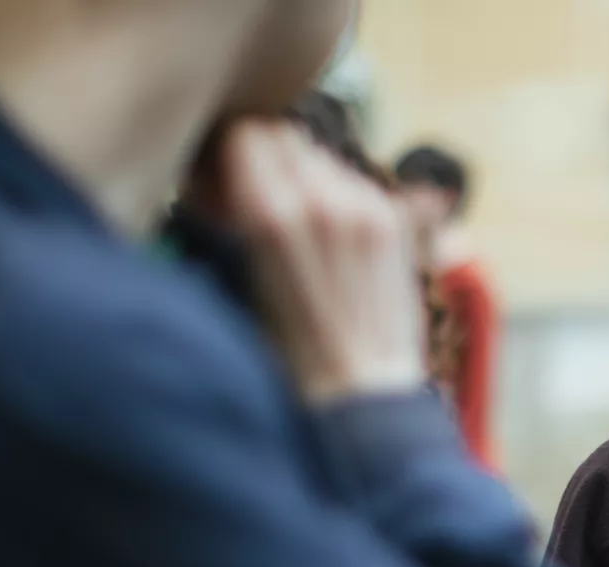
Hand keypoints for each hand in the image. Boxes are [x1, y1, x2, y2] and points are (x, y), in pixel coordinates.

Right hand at [203, 119, 426, 402]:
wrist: (360, 390)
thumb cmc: (286, 352)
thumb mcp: (237, 278)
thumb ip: (229, 215)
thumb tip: (214, 180)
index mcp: (272, 215)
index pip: (245, 134)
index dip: (228, 152)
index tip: (221, 177)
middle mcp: (323, 200)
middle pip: (284, 137)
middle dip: (264, 158)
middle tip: (255, 197)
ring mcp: (366, 207)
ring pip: (322, 158)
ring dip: (303, 177)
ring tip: (297, 225)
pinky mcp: (394, 221)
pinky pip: (357, 183)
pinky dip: (339, 197)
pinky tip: (332, 239)